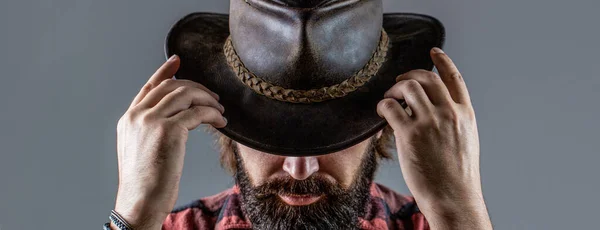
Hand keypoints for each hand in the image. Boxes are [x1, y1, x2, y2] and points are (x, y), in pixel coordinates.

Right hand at [113, 55, 226, 228]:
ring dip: (208, 100)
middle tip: (213, 97)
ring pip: (186, 95)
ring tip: (220, 111)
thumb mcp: (140, 150)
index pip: (149, 87)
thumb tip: (175, 120)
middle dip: (196, 87)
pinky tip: (221, 123)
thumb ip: (150, 130)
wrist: (140, 202)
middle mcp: (137, 115)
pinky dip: (213, 114)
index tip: (179, 61)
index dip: (165, 72)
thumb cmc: (145, 184)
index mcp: (128, 119)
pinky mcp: (168, 130)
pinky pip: (198, 112)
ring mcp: (151, 121)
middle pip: (172, 87)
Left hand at [376, 48, 491, 228]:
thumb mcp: (466, 141)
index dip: (443, 61)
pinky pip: (391, 107)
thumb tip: (435, 110)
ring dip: (394, 89)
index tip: (434, 51)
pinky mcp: (410, 134)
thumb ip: (454, 121)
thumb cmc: (457, 176)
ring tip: (390, 99)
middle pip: (427, 78)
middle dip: (410, 75)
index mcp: (466, 114)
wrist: (453, 198)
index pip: (454, 78)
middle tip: (400, 83)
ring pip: (408, 87)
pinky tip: (382, 112)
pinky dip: (383, 105)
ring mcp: (430, 122)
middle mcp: (449, 113)